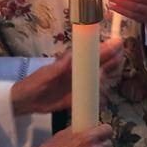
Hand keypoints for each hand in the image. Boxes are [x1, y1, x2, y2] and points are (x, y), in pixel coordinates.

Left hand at [11, 41, 125, 114]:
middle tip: (121, 61)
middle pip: (98, 65)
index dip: (105, 49)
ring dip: (106, 81)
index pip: (91, 54)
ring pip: (97, 81)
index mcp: (71, 63)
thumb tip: (74, 52)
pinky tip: (103, 101)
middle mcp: (76, 73)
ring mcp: (77, 86)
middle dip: (111, 62)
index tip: (118, 44)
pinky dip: (99, 99)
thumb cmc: (34, 84)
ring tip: (114, 80)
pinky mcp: (75, 99)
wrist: (25, 102)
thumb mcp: (48, 74)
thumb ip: (61, 65)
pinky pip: (91, 97)